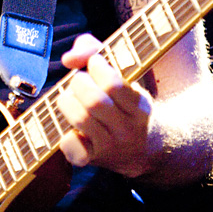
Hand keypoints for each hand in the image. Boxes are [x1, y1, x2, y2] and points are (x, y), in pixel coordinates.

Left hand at [57, 34, 154, 177]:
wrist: (147, 149)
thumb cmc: (127, 103)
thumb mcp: (124, 75)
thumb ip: (95, 51)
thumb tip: (69, 58)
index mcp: (139, 106)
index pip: (113, 84)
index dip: (96, 66)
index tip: (94, 63)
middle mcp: (127, 129)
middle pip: (93, 101)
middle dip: (78, 83)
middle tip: (79, 81)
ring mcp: (111, 146)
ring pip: (80, 119)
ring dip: (67, 102)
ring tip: (70, 98)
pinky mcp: (93, 160)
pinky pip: (72, 147)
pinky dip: (65, 135)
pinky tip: (72, 128)